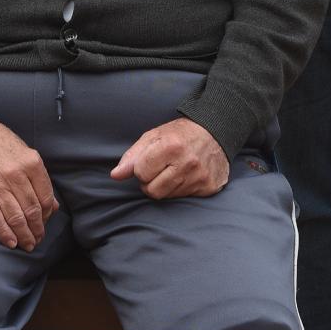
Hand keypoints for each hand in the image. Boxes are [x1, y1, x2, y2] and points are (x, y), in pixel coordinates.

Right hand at [0, 121, 58, 249]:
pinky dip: (4, 234)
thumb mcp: (23, 151)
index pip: (45, 198)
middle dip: (37, 229)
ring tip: (27, 244)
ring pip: (16, 218)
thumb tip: (53, 205)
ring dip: (24, 235)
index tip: (44, 223)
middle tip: (37, 239)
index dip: (47, 216)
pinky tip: (11, 242)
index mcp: (31, 163)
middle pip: (32, 211)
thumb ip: (38, 177)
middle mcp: (16, 175)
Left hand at [110, 117, 228, 199]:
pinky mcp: (209, 188)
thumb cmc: (180, 134)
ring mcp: (200, 177)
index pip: (141, 173)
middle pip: (152, 191)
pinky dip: (180, 189)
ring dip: (164, 186)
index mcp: (171, 146)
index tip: (148, 162)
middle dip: (149, 182)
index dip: (140, 169)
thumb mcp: (154, 136)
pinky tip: (185, 175)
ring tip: (171, 171)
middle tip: (157, 170)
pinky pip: (184, 197)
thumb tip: (115, 175)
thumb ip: (132, 156)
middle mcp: (187, 163)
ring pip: (167, 196)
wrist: (215, 132)